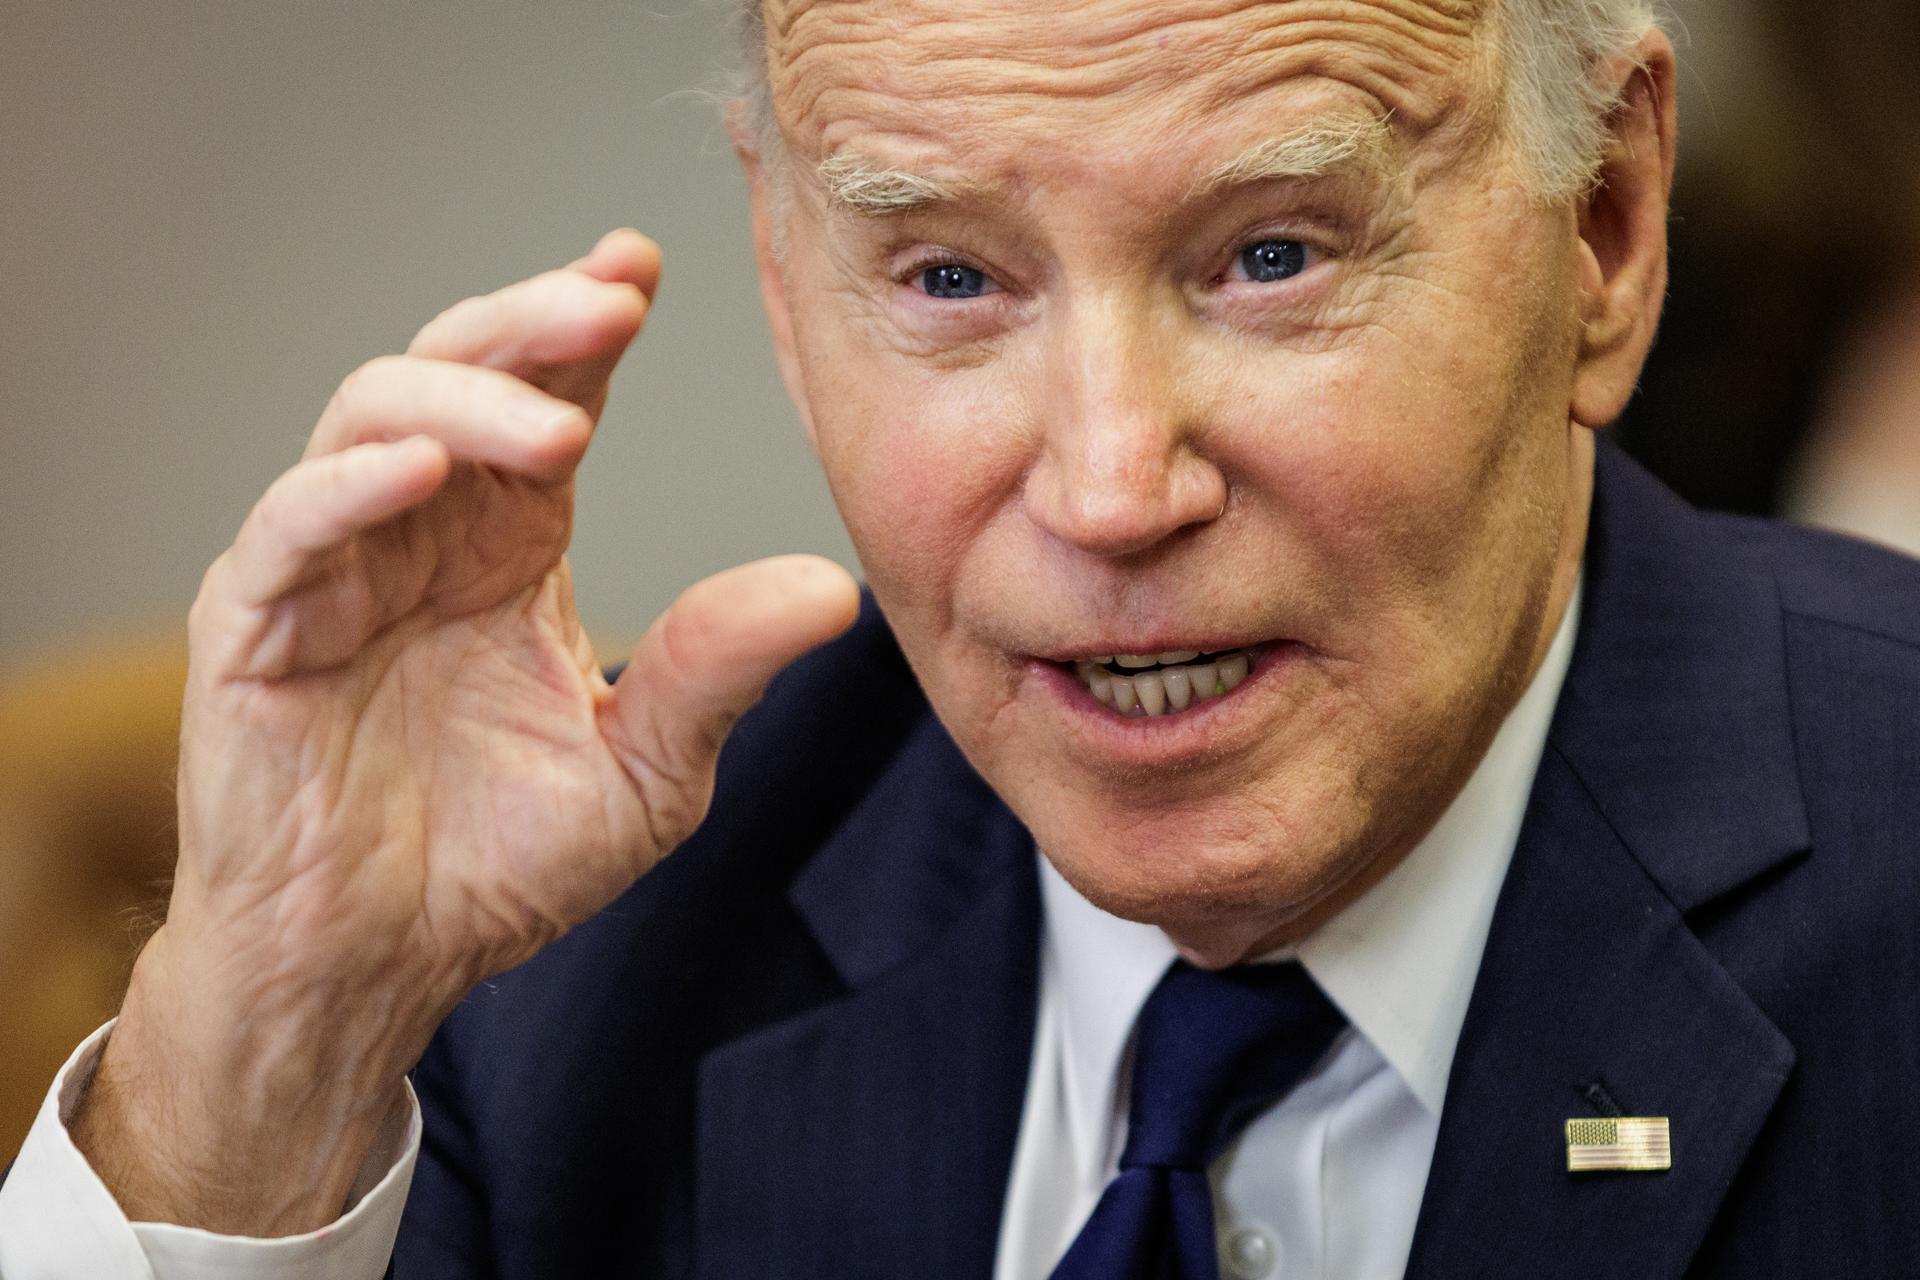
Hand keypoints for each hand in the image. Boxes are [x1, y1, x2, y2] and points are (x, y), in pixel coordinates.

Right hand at [69, 231, 859, 1234]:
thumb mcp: (644, 768)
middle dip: (534, 324)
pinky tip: (419, 474)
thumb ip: (717, 669)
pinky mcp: (252, 625)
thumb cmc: (496, 866)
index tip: (642, 265)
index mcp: (511, 547)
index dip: (585, 327)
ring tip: (557, 428)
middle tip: (612, 302)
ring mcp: (332, 568)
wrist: (381, 966)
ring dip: (463, 400)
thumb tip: (832, 590)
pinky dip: (347, 487)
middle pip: (461, 371)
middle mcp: (422, 532)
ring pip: (372, 417)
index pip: (548, 399)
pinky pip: (288, 527)